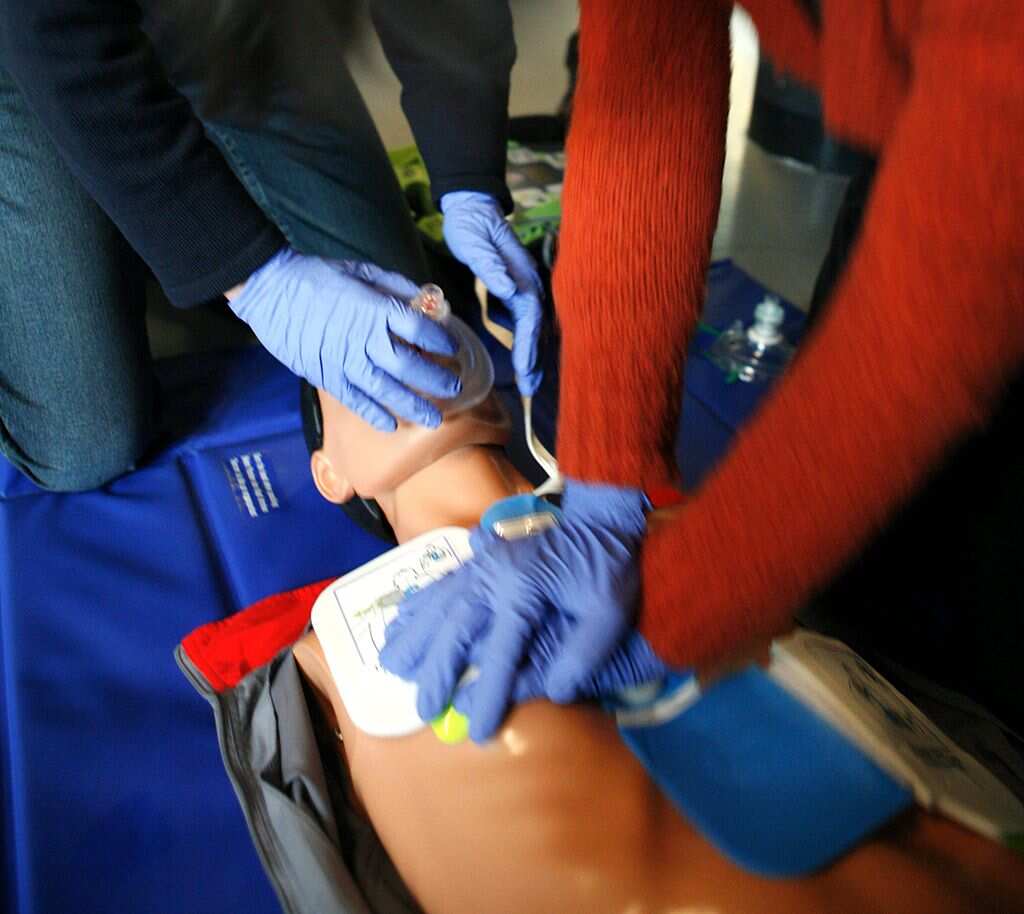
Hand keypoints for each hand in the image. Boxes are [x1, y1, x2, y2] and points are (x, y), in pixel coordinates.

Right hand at [228, 248, 459, 430]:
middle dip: (435, 381)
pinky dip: (373, 414)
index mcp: (376, 309)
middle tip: (453, 390)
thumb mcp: (363, 271)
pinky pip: (354, 400)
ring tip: (433, 420)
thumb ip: (396, 287)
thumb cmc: (319, 276)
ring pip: (385, 390)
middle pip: (409, 365)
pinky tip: (391, 424)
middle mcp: (364, 338)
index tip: (452, 348)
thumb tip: (426, 301)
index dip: (440, 340)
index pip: (419, 329)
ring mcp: (344, 360)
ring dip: (412, 406)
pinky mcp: (325, 374)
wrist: (271, 288)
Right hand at [379, 479, 647, 740]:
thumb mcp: (609, 609)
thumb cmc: (609, 565)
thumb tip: (555, 692)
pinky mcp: (482, 556)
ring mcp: (484, 561)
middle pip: (456, 627)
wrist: (605, 516)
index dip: (488, 693)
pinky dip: (419, 602)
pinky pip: (442, 581)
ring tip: (391, 666)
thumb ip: (584, 652)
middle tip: (422, 708)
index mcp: (525, 587)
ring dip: (415, 635)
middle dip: (436, 670)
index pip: (501, 651)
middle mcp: (495, 573)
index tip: (478, 730)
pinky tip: (400, 619)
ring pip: (440, 602)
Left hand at [440, 191, 543, 396]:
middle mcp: (529, 283)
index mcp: (522, 275)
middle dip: (535, 359)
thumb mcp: (475, 242)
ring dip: (532, 355)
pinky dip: (522, 342)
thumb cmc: (471, 225)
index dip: (528, 344)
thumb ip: (490, 266)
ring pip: (533, 328)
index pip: (530, 316)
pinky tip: (518, 359)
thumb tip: (510, 290)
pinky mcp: (514, 292)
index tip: (524, 368)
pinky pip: (522, 322)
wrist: (472, 207)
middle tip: (530, 389)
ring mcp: (523, 288)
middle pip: (537, 327)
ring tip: (528, 383)